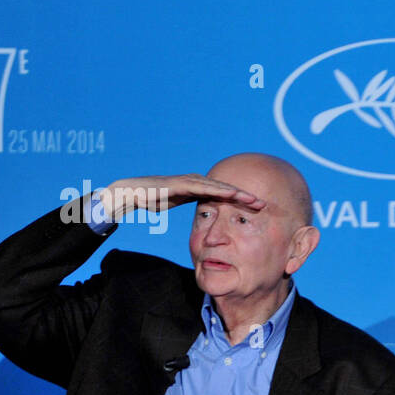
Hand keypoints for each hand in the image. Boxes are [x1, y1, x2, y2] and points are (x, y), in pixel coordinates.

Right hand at [97, 173, 264, 221]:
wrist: (130, 192)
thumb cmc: (151, 198)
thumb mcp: (176, 203)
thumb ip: (188, 204)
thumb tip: (199, 213)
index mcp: (196, 188)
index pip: (223, 195)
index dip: (240, 201)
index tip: (257, 209)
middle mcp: (195, 181)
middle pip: (225, 189)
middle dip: (245, 196)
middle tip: (264, 204)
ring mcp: (188, 181)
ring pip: (218, 187)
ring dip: (237, 193)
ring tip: (254, 200)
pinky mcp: (180, 183)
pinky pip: (203, 187)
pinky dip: (219, 190)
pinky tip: (232, 193)